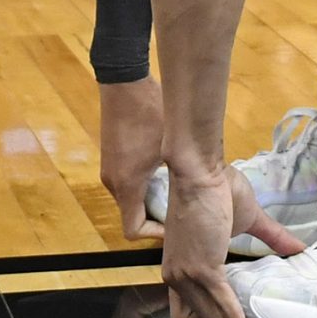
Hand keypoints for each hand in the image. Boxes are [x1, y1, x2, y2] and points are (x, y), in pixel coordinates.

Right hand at [98, 77, 165, 240]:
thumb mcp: (171, 144)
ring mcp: (109, 169)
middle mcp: (112, 182)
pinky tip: (161, 169)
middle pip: (132, 215)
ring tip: (174, 187)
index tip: (174, 224)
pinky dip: (142, 185)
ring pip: (130, 199)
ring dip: (150, 199)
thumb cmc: (149, 113)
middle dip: (156, 216)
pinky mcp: (110, 157)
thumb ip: (181, 170)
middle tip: (180, 206)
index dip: (155, 234)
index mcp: (126, 185)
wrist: (124, 83)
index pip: (132, 231)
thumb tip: (207, 186)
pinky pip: (126, 183)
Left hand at [159, 163, 300, 317]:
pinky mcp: (203, 270)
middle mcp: (176, 277)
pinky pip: (224, 306)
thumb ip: (269, 237)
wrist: (201, 171)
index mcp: (179, 268)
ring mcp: (187, 275)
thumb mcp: (244, 220)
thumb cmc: (216, 188)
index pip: (187, 311)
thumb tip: (299, 248)